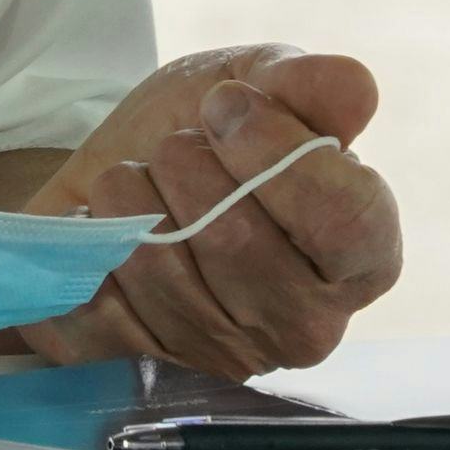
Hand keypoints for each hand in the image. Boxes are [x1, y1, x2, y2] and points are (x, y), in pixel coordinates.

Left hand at [14, 43, 400, 376]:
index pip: (347, 220)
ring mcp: (228, 354)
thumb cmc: (202, 134)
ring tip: (136, 180)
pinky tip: (102, 229)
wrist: (113, 178)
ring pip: (163, 266)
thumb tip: (353, 86)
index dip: (276, 149)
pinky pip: (102, 301)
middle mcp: (308, 324)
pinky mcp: (149, 364)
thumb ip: (303, 86)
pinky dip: (88, 244)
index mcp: (361, 257)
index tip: (226, 102)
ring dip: (129, 196)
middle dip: (186, 164)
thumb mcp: (252, 84)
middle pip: (239, 242)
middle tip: (174, 143)